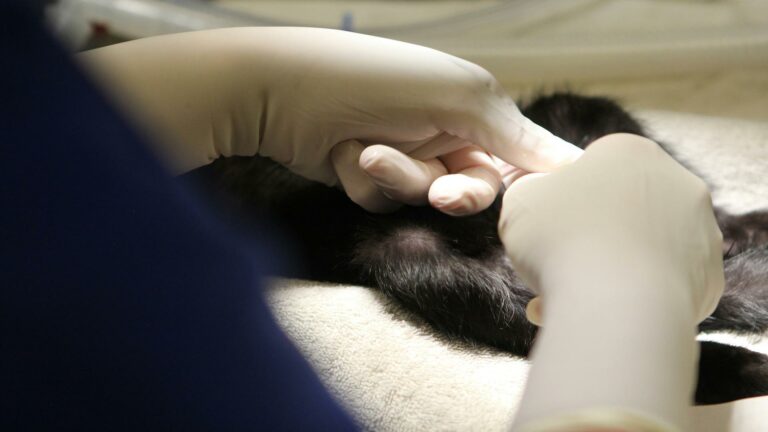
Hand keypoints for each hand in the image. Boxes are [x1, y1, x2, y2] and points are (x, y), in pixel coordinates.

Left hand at [79, 28, 580, 214]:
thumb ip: (517, 136)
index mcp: (473, 103)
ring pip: (427, 195)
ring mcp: (405, 152)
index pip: (521, 152)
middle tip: (443, 194)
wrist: (281, 91)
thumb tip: (579, 164)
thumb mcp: (459, 98)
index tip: (543, 208)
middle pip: (478, 187)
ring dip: (399, 178)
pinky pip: (387, 200)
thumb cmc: (375, 80)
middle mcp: (443, 128)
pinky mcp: (368, 175)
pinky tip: (344, 153)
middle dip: (457, 191)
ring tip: (367, 150)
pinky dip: (367, 181)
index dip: (530, 180)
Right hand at [500, 133, 724, 430]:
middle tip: (554, 265)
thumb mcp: (521, 201)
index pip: (591, 169)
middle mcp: (677, 182)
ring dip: (608, 269)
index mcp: (630, 151)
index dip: (561, 201)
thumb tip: (540, 194)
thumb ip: (529, 188)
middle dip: (589, 237)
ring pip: (642, 249)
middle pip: (621, 209)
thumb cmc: (561, 239)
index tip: (545, 230)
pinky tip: (602, 315)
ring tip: (570, 297)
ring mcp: (702, 231)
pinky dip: (634, 298)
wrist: (616, 305)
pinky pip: (661, 285)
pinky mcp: (711, 280)